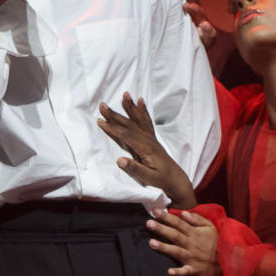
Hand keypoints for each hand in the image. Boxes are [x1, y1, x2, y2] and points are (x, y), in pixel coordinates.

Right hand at [97, 92, 196, 208]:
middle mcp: (148, 140)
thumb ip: (134, 169)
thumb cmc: (161, 180)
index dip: (112, 128)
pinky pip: (146, 121)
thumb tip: (119, 160)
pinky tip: (141, 102)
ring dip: (130, 107)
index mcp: (145, 149)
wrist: (176, 180)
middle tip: (102, 105)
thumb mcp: (148, 178)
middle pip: (129, 125)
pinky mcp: (152, 139)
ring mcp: (150, 138)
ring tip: (125, 94)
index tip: (100, 121)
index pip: (126, 136)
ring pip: (138, 120)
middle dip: (115, 115)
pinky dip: (142, 111)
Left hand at [146, 209, 220, 275]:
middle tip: (148, 223)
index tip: (154, 211)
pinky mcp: (193, 270)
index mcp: (194, 233)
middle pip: (174, 235)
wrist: (227, 262)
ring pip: (175, 251)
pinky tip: (169, 272)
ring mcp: (191, 257)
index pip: (178, 223)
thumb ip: (197, 219)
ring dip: (164, 248)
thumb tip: (183, 213)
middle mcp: (190, 244)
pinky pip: (185, 271)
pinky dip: (178, 272)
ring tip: (151, 243)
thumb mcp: (210, 227)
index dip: (166, 217)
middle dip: (161, 229)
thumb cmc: (216, 243)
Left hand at [175, 0, 215, 50]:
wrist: (187, 55)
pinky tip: (205, 26)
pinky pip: (210, 34)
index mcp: (187, 8)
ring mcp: (203, 26)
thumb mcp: (170, 20)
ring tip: (186, 6)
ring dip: (194, 9)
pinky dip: (208, 30)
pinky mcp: (208, 39)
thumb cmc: (179, 36)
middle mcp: (195, 15)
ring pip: (201, 14)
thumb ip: (166, 6)